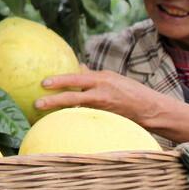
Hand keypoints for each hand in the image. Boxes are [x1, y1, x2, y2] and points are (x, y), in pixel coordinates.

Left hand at [35, 68, 171, 126]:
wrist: (152, 109)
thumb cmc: (130, 91)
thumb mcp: (111, 78)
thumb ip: (92, 75)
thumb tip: (77, 67)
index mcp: (102, 79)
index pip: (76, 78)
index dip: (60, 81)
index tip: (44, 83)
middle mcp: (101, 93)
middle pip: (73, 97)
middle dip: (54, 101)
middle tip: (37, 104)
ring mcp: (104, 108)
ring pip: (77, 110)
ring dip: (61, 112)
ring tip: (43, 115)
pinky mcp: (107, 120)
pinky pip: (87, 118)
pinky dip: (75, 119)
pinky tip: (62, 122)